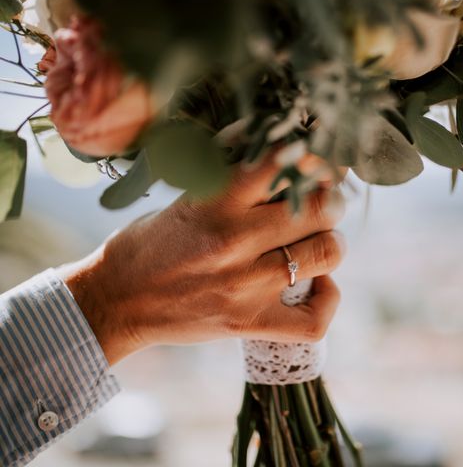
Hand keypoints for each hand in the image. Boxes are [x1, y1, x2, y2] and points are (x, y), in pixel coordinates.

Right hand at [60, 152, 345, 364]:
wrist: (116, 301)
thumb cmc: (149, 243)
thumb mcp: (183, 196)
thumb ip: (231, 177)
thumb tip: (282, 152)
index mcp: (216, 202)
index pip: (283, 163)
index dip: (314, 159)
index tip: (320, 162)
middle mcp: (234, 242)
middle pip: (320, 208)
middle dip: (330, 200)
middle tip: (324, 202)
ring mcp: (245, 287)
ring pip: (326, 253)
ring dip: (331, 243)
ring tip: (319, 241)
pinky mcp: (249, 324)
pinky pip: (314, 319)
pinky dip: (327, 300)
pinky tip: (319, 285)